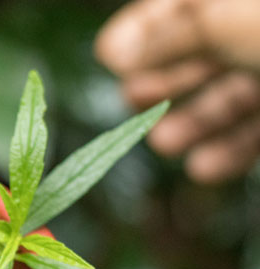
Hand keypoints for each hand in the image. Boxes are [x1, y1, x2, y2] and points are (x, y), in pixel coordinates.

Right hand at [95, 0, 259, 182]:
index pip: (177, 8)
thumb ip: (173, 36)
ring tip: (165, 144)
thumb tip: (116, 52)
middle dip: (162, 84)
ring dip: (189, 126)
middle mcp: (253, 31)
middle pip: (198, 56)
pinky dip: (227, 153)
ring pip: (226, 100)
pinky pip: (253, 134)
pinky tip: (203, 168)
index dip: (141, 32)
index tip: (108, 57)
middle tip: (132, 100)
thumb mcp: (228, 21)